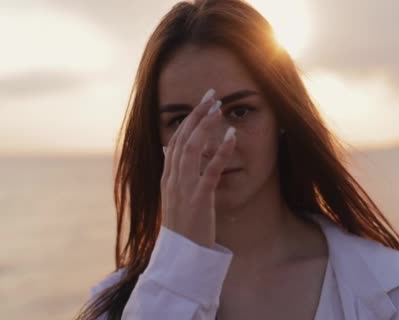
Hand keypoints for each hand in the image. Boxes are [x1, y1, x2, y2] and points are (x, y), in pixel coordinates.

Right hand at [160, 89, 236, 247]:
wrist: (183, 257)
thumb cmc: (185, 228)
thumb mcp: (175, 198)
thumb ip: (173, 174)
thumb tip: (168, 149)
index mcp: (167, 178)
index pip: (174, 141)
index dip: (187, 120)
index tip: (201, 104)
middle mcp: (172, 180)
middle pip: (181, 139)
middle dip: (196, 115)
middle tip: (210, 95)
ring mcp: (184, 189)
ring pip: (192, 150)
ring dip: (205, 127)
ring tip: (218, 109)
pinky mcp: (198, 200)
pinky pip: (210, 171)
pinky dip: (220, 152)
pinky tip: (230, 137)